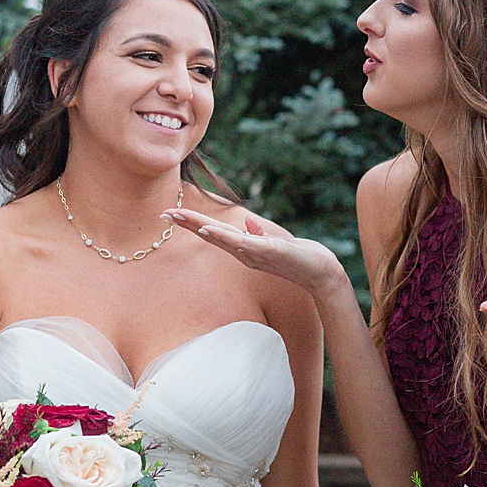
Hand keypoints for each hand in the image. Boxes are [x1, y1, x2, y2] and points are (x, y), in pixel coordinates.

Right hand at [179, 208, 348, 305]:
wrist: (321, 273)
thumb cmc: (299, 258)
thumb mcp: (275, 243)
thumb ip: (258, 234)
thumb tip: (247, 222)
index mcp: (244, 248)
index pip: (213, 233)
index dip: (192, 223)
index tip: (171, 213)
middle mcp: (244, 253)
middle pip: (210, 235)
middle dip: (188, 224)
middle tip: (165, 212)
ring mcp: (254, 254)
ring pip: (222, 239)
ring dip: (201, 227)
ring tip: (181, 217)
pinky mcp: (268, 253)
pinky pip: (243, 243)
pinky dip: (225, 237)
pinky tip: (211, 229)